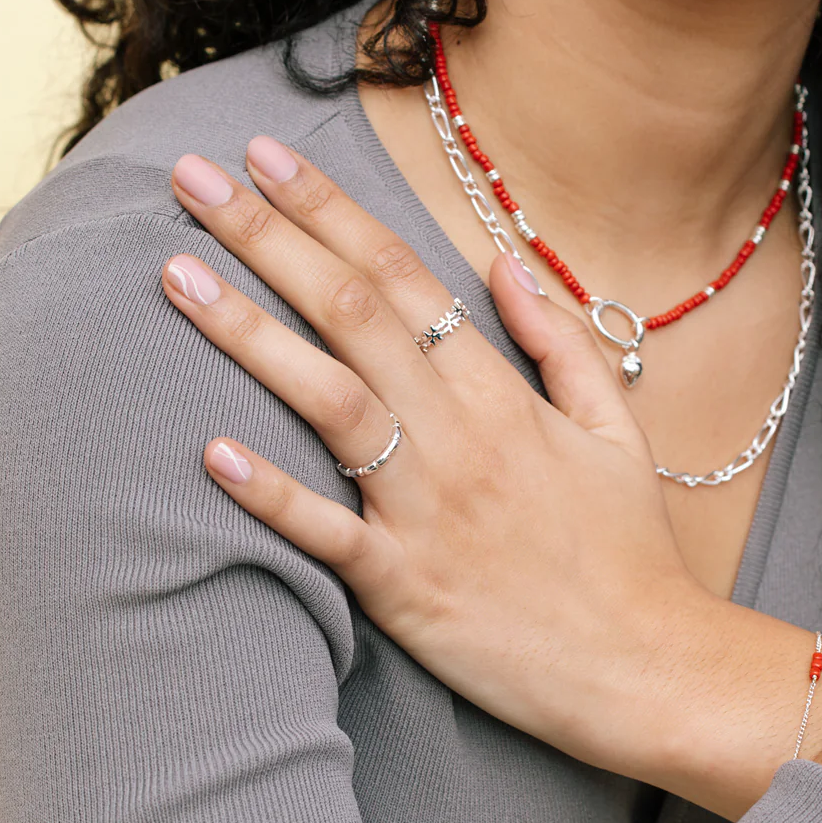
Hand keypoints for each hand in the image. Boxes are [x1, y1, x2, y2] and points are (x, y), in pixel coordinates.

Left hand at [160, 137, 821, 817]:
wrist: (646, 667)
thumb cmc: (630, 550)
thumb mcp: (616, 428)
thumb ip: (560, 340)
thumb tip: (503, 264)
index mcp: (501, 393)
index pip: (400, 275)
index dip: (327, 208)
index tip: (265, 155)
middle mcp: (457, 434)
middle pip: (348, 311)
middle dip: (264, 234)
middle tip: (191, 176)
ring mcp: (426, 509)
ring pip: (327, 399)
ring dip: (247, 332)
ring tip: (176, 274)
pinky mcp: (403, 585)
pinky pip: (326, 532)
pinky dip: (270, 492)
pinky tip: (209, 451)